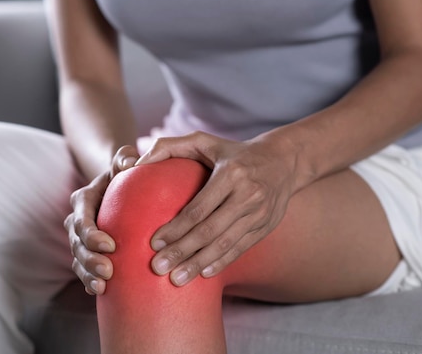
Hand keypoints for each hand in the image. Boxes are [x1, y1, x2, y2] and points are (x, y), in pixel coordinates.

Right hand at [64, 145, 139, 294]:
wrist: (119, 186)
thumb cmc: (125, 172)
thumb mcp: (124, 160)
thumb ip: (125, 157)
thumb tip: (131, 162)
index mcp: (83, 199)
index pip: (82, 219)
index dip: (92, 234)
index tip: (111, 245)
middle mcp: (77, 220)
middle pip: (77, 244)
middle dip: (90, 259)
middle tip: (108, 271)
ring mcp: (80, 239)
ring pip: (77, 260)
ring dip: (88, 274)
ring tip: (102, 286)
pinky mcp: (87, 253)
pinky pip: (83, 270)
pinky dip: (89, 281)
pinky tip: (102, 293)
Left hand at [136, 131, 298, 285]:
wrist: (283, 161)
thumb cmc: (234, 152)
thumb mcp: (204, 141)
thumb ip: (169, 146)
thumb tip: (138, 164)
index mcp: (231, 173)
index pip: (198, 208)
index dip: (175, 228)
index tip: (154, 244)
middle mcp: (248, 195)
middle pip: (209, 231)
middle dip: (181, 252)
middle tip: (158, 268)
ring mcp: (259, 213)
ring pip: (225, 245)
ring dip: (199, 264)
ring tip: (177, 279)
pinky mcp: (266, 226)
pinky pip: (240, 249)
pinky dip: (222, 263)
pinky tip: (203, 273)